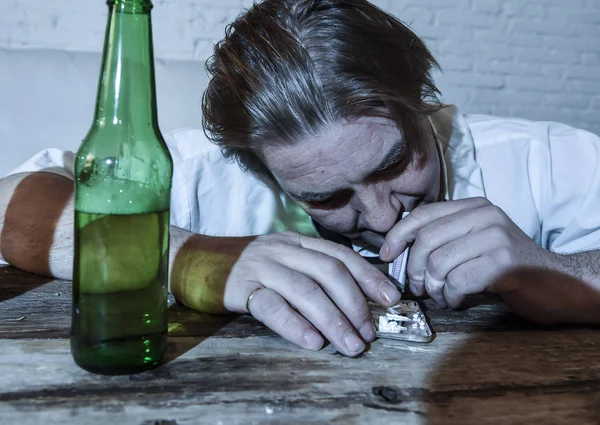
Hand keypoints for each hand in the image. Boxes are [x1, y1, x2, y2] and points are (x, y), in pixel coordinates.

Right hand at [223, 232, 401, 356]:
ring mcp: (260, 266)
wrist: (191, 259)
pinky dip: (295, 324)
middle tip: (369, 331)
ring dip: (333, 319)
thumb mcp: (280, 260)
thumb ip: (308, 272)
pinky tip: (312, 341)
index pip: (340, 255)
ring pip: (305, 289)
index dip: (368, 276)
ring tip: (350, 344)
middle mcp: (282, 249)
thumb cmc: (243, 267)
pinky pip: (271, 305)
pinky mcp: (239, 287)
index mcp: (296, 242)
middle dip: (355, 303)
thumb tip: (351, 300)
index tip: (390, 297)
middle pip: (328, 271)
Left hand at [379, 197, 553, 307]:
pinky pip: (457, 282)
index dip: (397, 235)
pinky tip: (459, 300)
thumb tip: (396, 251)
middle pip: (425, 241)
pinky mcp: (503, 263)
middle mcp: (485, 215)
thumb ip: (443, 239)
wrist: (558, 283)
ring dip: (433, 288)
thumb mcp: (475, 242)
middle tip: (418, 287)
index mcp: (475, 206)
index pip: (423, 214)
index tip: (385, 254)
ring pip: (438, 264)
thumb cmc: (507, 267)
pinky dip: (451, 297)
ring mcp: (495, 237)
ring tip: (442, 295)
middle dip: (412, 269)